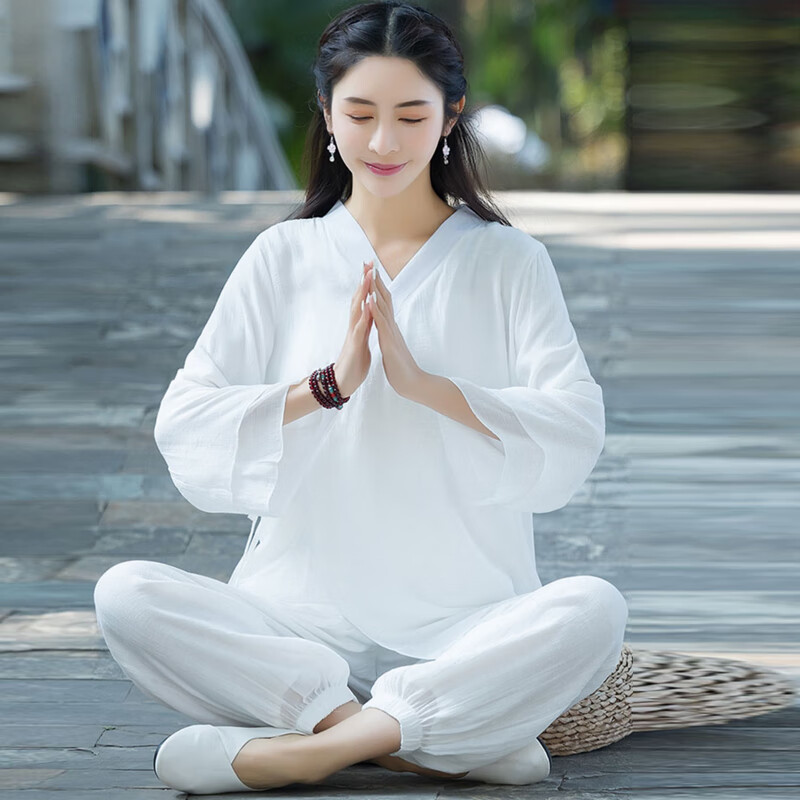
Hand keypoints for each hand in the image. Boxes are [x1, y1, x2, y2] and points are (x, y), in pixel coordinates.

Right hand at [333, 261, 373, 397]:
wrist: (344, 384)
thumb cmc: (353, 366)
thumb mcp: (362, 343)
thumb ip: (364, 330)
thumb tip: (369, 319)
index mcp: (360, 327)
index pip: (364, 301)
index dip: (368, 286)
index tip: (373, 269)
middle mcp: (355, 327)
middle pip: (359, 300)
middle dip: (364, 281)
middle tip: (368, 263)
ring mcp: (353, 335)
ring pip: (357, 310)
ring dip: (362, 293)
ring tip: (367, 276)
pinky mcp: (354, 346)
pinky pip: (359, 329)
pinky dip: (363, 316)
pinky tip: (367, 305)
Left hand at [366, 264, 425, 397]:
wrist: (413, 383)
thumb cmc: (402, 368)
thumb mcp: (393, 347)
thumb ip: (390, 335)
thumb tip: (388, 328)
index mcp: (390, 328)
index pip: (383, 303)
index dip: (377, 287)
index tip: (371, 272)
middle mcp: (392, 327)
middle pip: (384, 299)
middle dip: (377, 281)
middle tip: (371, 263)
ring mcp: (391, 333)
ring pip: (383, 307)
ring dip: (376, 289)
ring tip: (370, 273)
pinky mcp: (389, 342)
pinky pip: (381, 323)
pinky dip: (375, 310)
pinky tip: (371, 298)